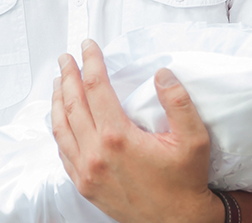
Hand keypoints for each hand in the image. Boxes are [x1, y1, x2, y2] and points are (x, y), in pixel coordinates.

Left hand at [52, 40, 222, 222]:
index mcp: (118, 137)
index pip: (97, 88)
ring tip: (57, 82)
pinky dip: (58, 129)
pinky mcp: (84, 185)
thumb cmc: (185, 181)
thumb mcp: (194, 139)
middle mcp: (96, 153)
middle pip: (73, 104)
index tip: (88, 46)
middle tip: (66, 58)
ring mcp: (86, 171)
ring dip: (57, 100)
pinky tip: (61, 119)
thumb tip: (162, 73)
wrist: (175, 222)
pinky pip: (62, 151)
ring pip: (60, 128)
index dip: (91, 62)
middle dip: (68, 76)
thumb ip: (178, 102)